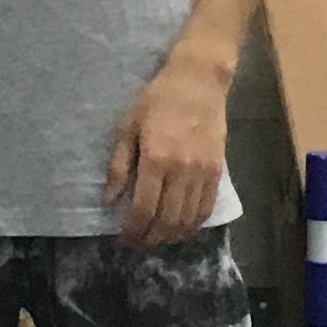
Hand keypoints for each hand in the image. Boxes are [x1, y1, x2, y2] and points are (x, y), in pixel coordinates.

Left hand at [105, 54, 231, 250]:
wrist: (198, 82)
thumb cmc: (157, 100)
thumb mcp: (127, 126)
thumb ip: (118, 166)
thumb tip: (109, 200)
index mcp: (156, 159)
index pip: (143, 209)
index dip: (132, 230)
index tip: (124, 239)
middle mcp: (182, 171)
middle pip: (166, 220)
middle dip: (150, 239)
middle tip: (138, 244)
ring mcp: (203, 173)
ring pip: (188, 220)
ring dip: (170, 237)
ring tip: (156, 239)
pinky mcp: (218, 172)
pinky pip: (206, 209)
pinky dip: (193, 226)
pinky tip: (180, 229)